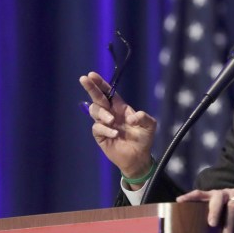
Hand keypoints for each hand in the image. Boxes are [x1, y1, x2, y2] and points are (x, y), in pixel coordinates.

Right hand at [79, 71, 155, 185]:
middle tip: (84, 79)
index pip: (108, 92)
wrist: (138, 157)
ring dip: (102, 113)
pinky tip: (115, 134)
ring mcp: (104, 124)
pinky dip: (105, 129)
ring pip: (95, 111)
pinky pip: (97, 128)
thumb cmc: (144, 139)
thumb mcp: (149, 125)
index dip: (100, 83)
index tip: (92, 75)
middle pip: (97, 98)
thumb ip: (143, 117)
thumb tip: (130, 117)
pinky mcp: (100, 136)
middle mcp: (110, 113)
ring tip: (112, 120)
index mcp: (120, 107)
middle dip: (91, 87)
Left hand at [177, 188, 233, 232]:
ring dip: (230, 223)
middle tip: (211, 224)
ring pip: (233, 206)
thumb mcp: (223, 209)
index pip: (201, 193)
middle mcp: (227, 192)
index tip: (180, 201)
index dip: (191, 196)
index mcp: (216, 195)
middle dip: (214, 210)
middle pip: (218, 197)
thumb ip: (211, 214)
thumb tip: (195, 230)